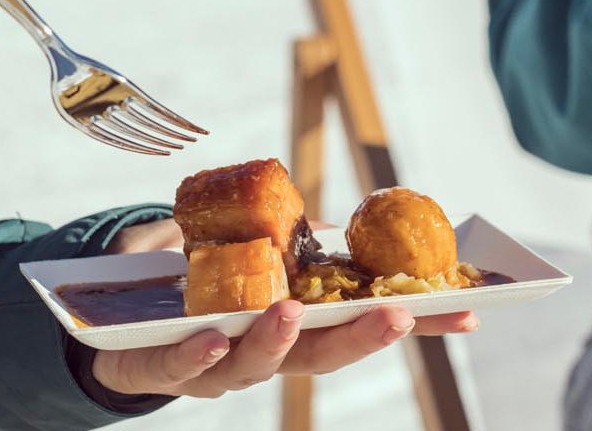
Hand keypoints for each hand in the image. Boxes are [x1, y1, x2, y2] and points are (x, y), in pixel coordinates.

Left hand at [94, 218, 478, 397]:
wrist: (123, 320)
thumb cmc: (204, 289)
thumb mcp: (259, 260)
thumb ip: (300, 247)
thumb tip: (353, 226)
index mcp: (297, 327)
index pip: (362, 325)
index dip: (416, 322)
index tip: (468, 311)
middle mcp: (266, 353)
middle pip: (321, 354)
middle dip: (360, 337)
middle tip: (399, 316)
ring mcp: (216, 366)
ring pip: (252, 365)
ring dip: (276, 341)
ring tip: (292, 314)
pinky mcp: (159, 365)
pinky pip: (178, 366)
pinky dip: (196, 353)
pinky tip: (211, 335)